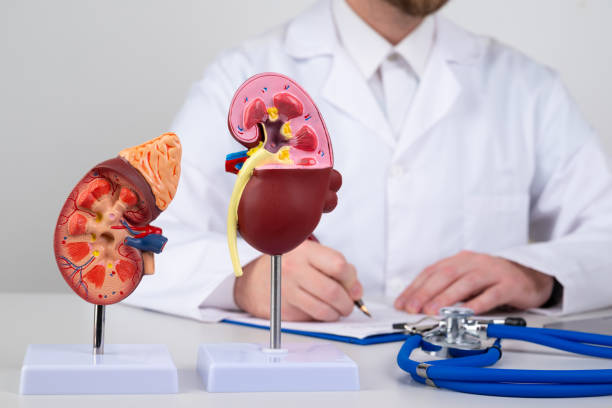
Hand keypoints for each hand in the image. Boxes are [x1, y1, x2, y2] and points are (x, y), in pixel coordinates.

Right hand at [234, 240, 362, 320]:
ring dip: (337, 313)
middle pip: (332, 291)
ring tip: (338, 310)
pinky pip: (312, 318)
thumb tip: (356, 291)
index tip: (351, 284)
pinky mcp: (283, 309)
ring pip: (324, 309)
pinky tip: (321, 310)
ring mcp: (286, 291)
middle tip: (348, 304)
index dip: (351, 278)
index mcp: (304, 250)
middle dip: (347, 302)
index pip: (338, 265)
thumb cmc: (287, 266)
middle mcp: (293, 269)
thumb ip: (336, 268)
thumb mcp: (309, 256)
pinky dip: (323, 318)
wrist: (253, 282)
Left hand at [394, 250, 553, 314]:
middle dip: (426, 292)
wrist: (530, 275)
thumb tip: (419, 303)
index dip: (415, 287)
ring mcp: (492, 272)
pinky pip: (492, 294)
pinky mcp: (509, 284)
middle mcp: (473, 263)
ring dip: (447, 298)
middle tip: (413, 307)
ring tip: (432, 310)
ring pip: (466, 283)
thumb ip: (446, 287)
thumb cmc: (493, 279)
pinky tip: (467, 313)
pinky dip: (478, 303)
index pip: (432, 271)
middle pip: (445, 275)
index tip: (402, 303)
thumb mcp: (467, 278)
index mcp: (460, 260)